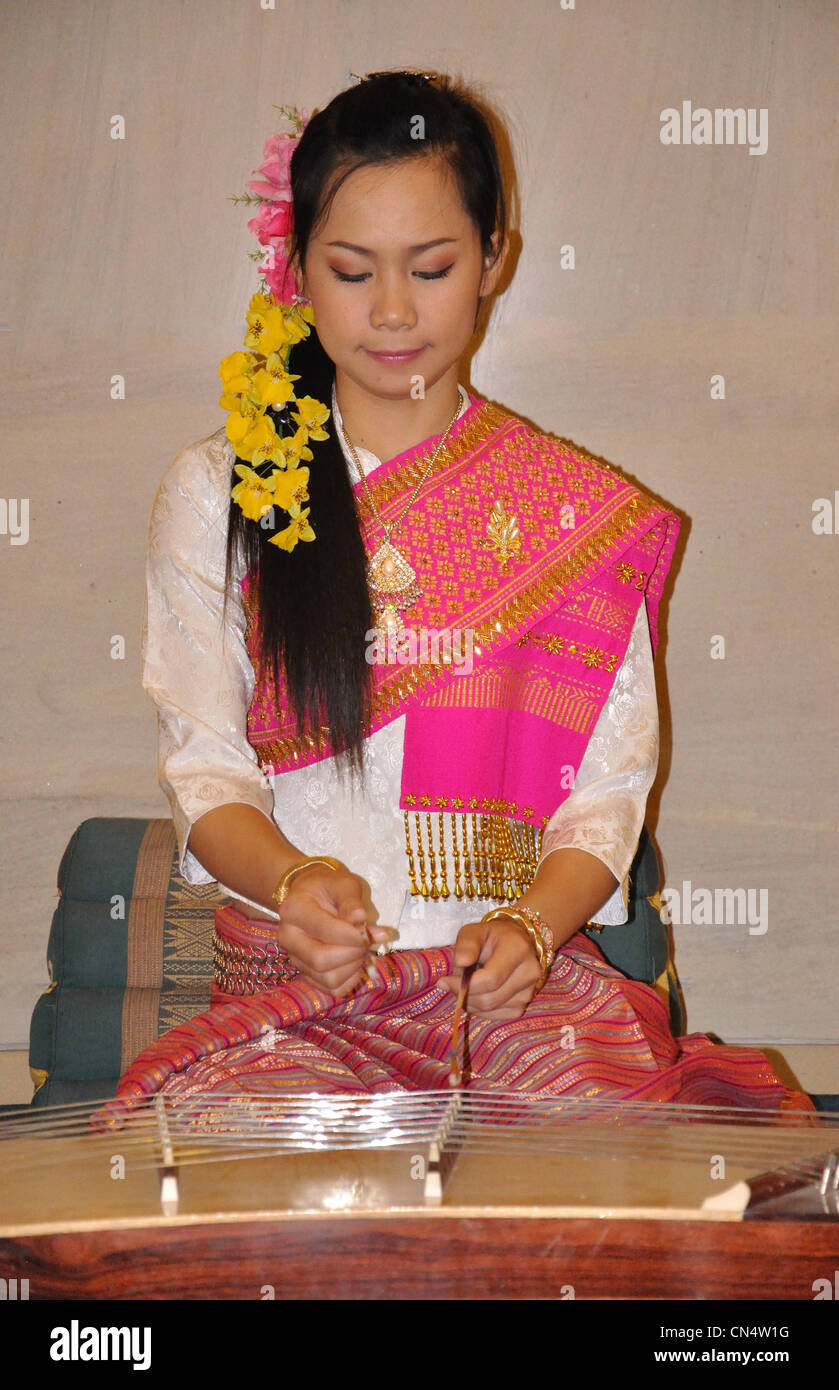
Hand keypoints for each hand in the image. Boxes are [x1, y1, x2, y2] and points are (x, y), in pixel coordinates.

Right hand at [275, 861, 390, 995]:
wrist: (310, 896)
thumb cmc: (328, 888)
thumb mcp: (342, 883)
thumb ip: (352, 901)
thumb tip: (360, 919)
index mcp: (293, 910)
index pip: (323, 929)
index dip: (351, 935)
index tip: (368, 931)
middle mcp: (288, 937)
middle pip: (320, 960)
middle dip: (352, 953)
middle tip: (367, 941)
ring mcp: (295, 959)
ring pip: (327, 979)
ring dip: (353, 968)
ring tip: (362, 950)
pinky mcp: (306, 973)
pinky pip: (331, 989)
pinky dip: (350, 980)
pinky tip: (356, 963)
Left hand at [439, 913, 544, 1019]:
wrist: (512, 942)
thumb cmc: (489, 937)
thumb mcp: (474, 932)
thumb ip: (466, 945)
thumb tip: (461, 964)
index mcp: (518, 949)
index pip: (491, 978)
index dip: (465, 985)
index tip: (444, 981)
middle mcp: (530, 971)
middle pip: (490, 998)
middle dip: (464, 995)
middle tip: (450, 984)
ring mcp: (530, 990)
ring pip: (492, 1009)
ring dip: (470, 1002)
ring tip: (464, 986)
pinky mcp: (525, 1004)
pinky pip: (497, 1015)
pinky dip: (480, 1009)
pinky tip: (476, 994)